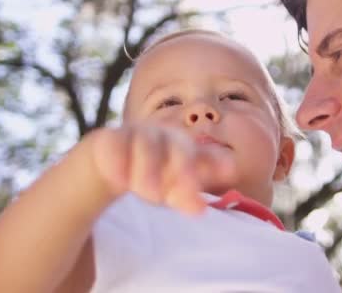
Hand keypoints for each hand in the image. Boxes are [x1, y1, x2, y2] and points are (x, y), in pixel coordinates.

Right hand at [88, 124, 235, 214]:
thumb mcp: (173, 187)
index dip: (216, 163)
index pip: (205, 155)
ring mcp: (138, 135)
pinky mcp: (111, 139)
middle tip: (190, 192)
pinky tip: (120, 180)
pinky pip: (115, 145)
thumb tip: (202, 207)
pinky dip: (117, 162)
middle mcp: (165, 138)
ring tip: (152, 196)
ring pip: (147, 146)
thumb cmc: (154, 171)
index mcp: (186, 148)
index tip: (230, 171)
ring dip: (150, 170)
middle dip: (184, 169)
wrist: (112, 157)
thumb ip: (189, 196)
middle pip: (179, 148)